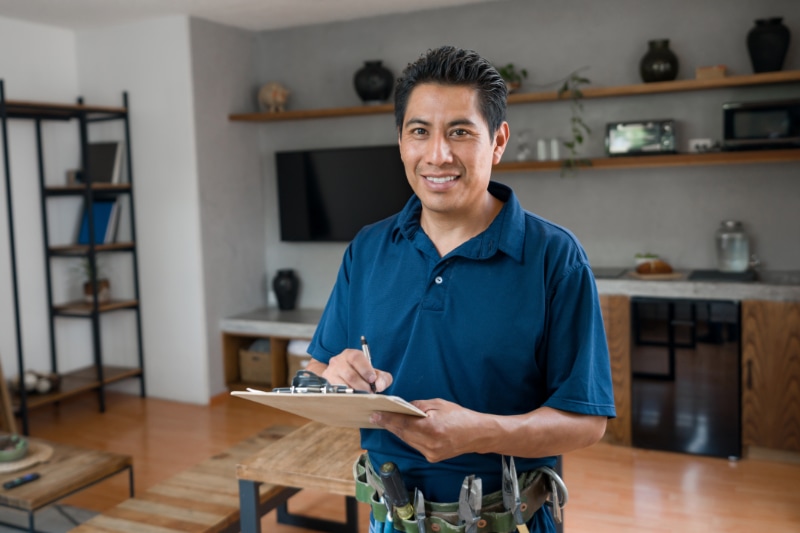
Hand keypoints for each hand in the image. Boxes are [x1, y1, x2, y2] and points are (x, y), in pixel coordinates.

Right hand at [309, 349, 392, 392]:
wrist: (342, 375)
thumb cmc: (361, 373)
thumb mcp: (374, 372)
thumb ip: (382, 378)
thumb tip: (379, 385)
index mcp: (350, 354)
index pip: (356, 358)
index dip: (366, 370)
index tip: (373, 380)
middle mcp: (338, 361)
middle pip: (350, 375)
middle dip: (363, 386)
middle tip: (370, 392)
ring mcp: (331, 373)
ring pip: (343, 386)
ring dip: (356, 393)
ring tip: (363, 396)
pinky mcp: (327, 384)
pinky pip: (338, 393)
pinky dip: (348, 397)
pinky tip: (354, 398)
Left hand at [370, 399, 487, 461]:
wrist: (477, 435)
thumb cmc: (460, 416)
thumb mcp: (439, 404)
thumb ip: (419, 406)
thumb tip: (403, 408)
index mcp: (432, 429)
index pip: (404, 424)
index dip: (388, 419)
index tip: (375, 415)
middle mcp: (430, 444)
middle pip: (403, 434)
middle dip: (389, 425)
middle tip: (376, 417)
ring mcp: (431, 454)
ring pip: (407, 441)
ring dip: (397, 431)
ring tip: (386, 421)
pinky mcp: (432, 457)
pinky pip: (415, 445)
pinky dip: (408, 436)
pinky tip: (403, 429)